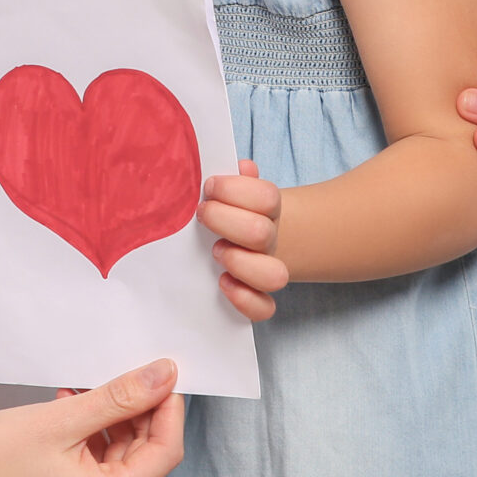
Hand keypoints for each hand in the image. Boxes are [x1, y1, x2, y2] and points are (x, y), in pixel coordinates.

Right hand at [0, 360, 184, 476]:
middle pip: (145, 455)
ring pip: (123, 455)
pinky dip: (94, 432)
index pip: (164, 452)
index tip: (162, 372)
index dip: (168, 409)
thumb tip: (165, 376)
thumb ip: (119, 398)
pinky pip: (100, 463)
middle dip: (138, 411)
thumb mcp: (63, 419)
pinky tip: (74, 404)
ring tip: (87, 387)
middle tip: (124, 370)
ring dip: (113, 418)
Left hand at [198, 160, 285, 320]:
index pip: (266, 197)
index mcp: (267, 208)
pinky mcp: (257, 297)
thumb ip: (235, 176)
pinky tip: (223, 283)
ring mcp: (266, 270)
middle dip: (226, 222)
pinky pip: (264, 309)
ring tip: (216, 251)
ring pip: (273, 276)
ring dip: (240, 262)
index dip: (234, 190)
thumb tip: (243, 167)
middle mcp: (269, 239)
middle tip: (203, 214)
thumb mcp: (231, 188)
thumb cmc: (229, 208)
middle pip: (261, 233)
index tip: (210, 187)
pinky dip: (245, 299)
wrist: (248, 237)